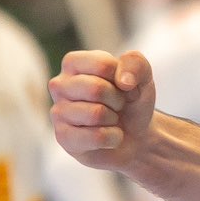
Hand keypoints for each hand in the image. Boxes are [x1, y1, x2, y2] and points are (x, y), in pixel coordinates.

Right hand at [49, 50, 157, 171]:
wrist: (135, 134)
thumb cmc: (131, 101)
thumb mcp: (142, 76)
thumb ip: (136, 63)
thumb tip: (123, 81)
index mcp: (74, 63)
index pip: (101, 64)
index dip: (123, 78)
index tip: (123, 85)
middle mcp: (59, 85)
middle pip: (95, 89)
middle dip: (118, 100)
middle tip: (118, 105)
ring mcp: (57, 111)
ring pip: (96, 114)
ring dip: (114, 119)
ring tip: (110, 119)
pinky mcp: (63, 137)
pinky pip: (97, 137)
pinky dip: (113, 137)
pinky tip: (107, 135)